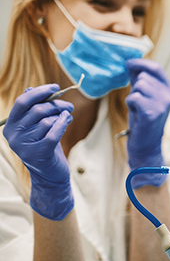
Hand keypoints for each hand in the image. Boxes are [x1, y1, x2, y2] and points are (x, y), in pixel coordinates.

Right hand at [3, 85, 73, 219]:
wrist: (50, 173)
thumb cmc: (45, 144)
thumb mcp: (37, 125)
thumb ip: (34, 109)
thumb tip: (31, 89)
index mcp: (10, 125)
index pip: (22, 102)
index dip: (40, 92)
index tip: (55, 86)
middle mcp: (13, 136)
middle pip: (38, 110)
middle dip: (57, 105)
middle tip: (69, 106)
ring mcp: (24, 146)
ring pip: (48, 121)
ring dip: (62, 116)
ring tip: (67, 118)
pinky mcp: (38, 154)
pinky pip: (54, 132)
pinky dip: (63, 123)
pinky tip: (68, 119)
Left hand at [125, 59, 169, 187]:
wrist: (147, 147)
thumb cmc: (144, 121)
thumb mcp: (146, 98)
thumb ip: (141, 80)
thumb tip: (131, 63)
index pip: (157, 68)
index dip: (141, 63)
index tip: (129, 63)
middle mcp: (169, 96)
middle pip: (145, 77)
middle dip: (136, 87)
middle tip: (138, 102)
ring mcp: (162, 105)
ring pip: (139, 86)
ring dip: (133, 96)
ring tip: (137, 108)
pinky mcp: (151, 113)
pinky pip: (134, 97)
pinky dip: (131, 104)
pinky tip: (135, 113)